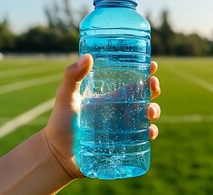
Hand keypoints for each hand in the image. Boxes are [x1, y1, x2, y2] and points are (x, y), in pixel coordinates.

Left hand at [43, 54, 160, 177]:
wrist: (58, 155)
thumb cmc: (60, 124)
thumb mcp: (65, 97)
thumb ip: (72, 77)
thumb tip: (88, 57)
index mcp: (111, 98)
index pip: (132, 82)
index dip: (145, 73)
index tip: (153, 65)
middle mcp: (121, 111)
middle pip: (144, 97)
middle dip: (153, 90)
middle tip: (153, 85)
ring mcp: (124, 128)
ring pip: (147, 116)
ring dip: (154, 110)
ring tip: (150, 112)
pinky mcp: (124, 144)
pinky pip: (143, 137)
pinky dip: (151, 132)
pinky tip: (150, 131)